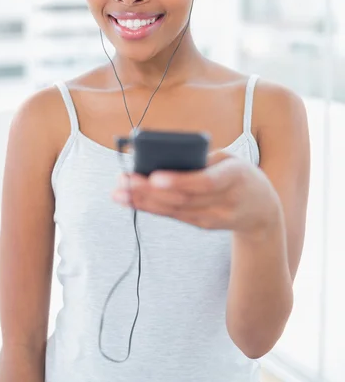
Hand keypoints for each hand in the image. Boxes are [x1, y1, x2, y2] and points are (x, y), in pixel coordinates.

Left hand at [112, 151, 281, 234]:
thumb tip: (161, 157)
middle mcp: (225, 201)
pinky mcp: (203, 225)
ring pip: (174, 210)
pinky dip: (150, 208)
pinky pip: (174, 216)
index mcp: (235, 176)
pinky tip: (131, 200)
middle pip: (183, 199)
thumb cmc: (240, 174)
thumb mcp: (230, 159)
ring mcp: (213, 217)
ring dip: (143, 201)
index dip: (179, 181)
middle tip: (124, 181)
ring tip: (119, 191)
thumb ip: (202, 158)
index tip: (155, 176)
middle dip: (149, 190)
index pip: (206, 182)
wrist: (262, 210)